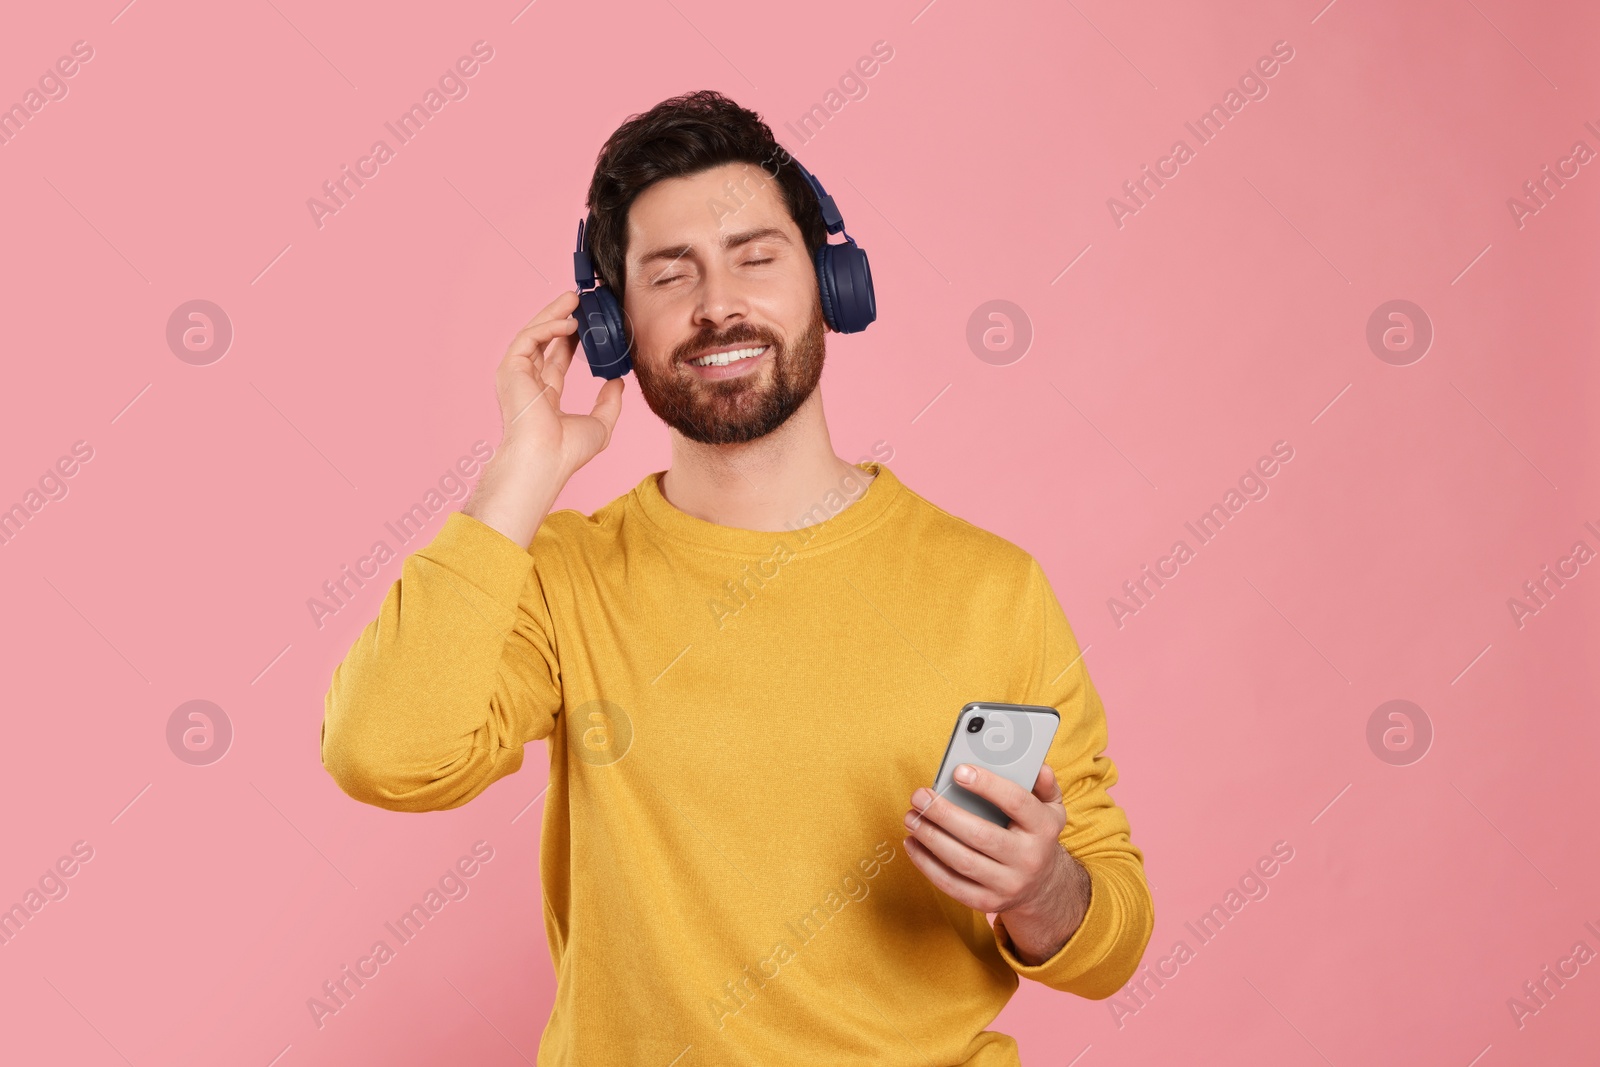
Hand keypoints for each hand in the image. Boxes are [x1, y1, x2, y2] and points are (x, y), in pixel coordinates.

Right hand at [464, 290, 625, 546]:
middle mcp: (528, 382)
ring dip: (554, 313)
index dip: (572, 338)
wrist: (546, 458)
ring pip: (534, 333)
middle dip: (561, 317)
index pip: (557, 358)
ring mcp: (517, 375)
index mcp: (544, 396)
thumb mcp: (600, 423)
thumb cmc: (567, 451)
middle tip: (581, 300)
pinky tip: (569, 322)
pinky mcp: (510, 368)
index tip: (589, 321)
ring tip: (575, 299)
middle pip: (544, 340)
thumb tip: (618, 382)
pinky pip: (529, 337)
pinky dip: (548, 326)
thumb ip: (609, 402)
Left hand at [902, 763, 1090, 964]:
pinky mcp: (987, 902)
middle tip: (919, 796)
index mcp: (1043, 828)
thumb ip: (1044, 784)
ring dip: (930, 837)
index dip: (986, 785)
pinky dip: (926, 864)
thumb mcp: (1050, 808)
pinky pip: (951, 884)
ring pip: (962, 861)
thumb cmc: (1036, 835)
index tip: (958, 771)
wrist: (1042, 886)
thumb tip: (1038, 767)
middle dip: (944, 813)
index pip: (1015, 802)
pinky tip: (912, 844)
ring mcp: (1008, 884)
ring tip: (911, 817)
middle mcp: (1029, 858)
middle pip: (980, 834)